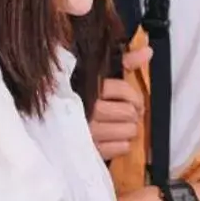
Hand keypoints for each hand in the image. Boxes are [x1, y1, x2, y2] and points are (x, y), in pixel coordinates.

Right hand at [90, 46, 149, 160]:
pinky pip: (120, 148)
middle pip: (128, 112)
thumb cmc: (79, 94)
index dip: (133, 95)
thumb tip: (148, 51)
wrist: (51, 121)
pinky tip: (114, 138)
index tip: (133, 99)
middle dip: (132, 112)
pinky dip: (122, 144)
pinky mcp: (90, 149)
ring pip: (128, 130)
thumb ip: (125, 62)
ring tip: (121, 125)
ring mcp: (88, 132)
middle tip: (129, 112)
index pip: (122, 90)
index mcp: (89, 88)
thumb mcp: (99, 74)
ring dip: (129, 128)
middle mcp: (88, 110)